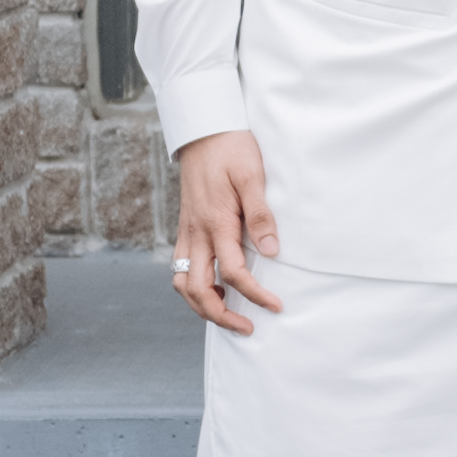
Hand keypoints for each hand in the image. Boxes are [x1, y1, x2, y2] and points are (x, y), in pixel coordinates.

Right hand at [170, 130, 284, 332]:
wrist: (202, 129)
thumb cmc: (230, 148)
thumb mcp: (252, 175)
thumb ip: (260, 214)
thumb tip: (271, 251)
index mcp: (216, 222)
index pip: (235, 272)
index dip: (256, 295)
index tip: (276, 306)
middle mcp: (196, 232)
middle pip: (197, 290)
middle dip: (221, 316)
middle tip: (248, 327)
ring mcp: (187, 231)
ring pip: (182, 283)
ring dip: (201, 306)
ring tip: (228, 314)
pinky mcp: (185, 228)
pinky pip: (180, 267)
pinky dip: (192, 287)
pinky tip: (213, 287)